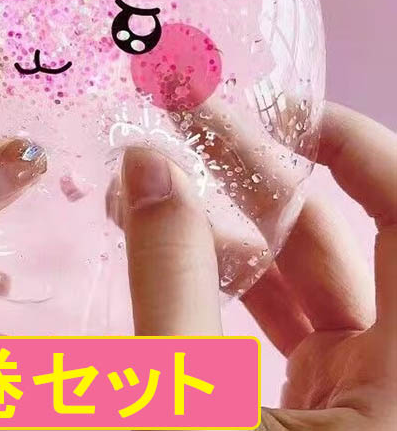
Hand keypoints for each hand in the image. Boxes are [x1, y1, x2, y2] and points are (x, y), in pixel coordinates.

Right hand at [120, 103, 395, 429]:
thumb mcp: (184, 403)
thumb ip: (170, 280)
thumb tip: (147, 162)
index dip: (359, 149)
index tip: (277, 110)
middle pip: (344, 242)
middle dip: (258, 174)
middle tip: (186, 121)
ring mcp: (365, 395)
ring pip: (312, 280)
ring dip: (233, 224)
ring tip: (153, 182)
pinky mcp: (327, 404)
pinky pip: (292, 318)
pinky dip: (235, 278)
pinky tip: (172, 246)